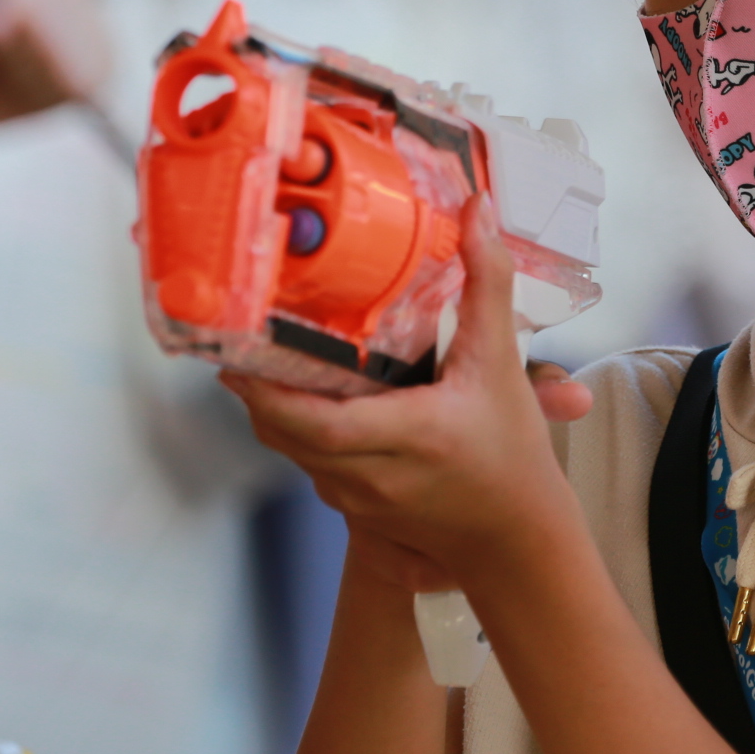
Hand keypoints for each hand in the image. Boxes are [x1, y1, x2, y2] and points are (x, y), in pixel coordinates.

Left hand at [224, 203, 591, 582]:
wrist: (519, 540)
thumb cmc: (513, 458)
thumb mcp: (502, 363)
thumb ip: (487, 284)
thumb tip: (478, 214)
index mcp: (410, 437)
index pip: (318, 420)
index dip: (270, 391)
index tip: (240, 356)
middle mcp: (374, 475)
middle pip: (286, 432)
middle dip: (256, 389)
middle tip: (235, 342)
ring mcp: (359, 499)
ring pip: (293, 450)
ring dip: (273, 409)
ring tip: (259, 361)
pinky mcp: (356, 511)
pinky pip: (311, 465)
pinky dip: (298, 431)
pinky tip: (303, 400)